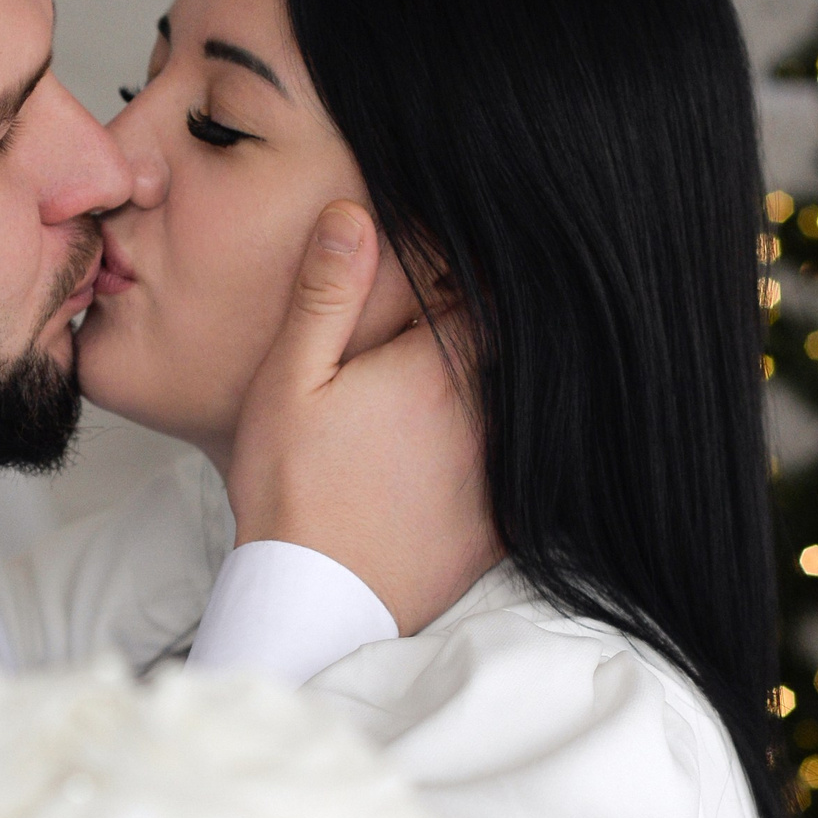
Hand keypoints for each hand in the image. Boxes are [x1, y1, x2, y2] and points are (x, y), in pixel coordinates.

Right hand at [226, 201, 497, 635]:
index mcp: (438, 367)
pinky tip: (463, 457)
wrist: (313, 604)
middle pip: (509, 344)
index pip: (480, 288)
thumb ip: (327, 294)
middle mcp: (487, 414)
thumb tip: (355, 213)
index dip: (464, 267)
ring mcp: (501, 471)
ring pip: (521, 405)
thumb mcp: (290, 381)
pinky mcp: (503, 523)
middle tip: (461, 310)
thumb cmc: (291, 489)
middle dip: (486, 324)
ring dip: (500, 386)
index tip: (449, 259)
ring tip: (448, 394)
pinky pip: (527, 471)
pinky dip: (514, 451)